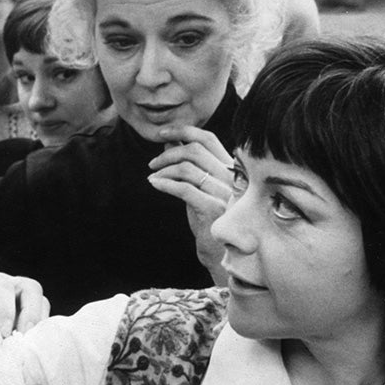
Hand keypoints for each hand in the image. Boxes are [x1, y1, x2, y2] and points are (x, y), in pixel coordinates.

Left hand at [0, 265, 48, 352]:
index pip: (3, 287)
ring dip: (35, 324)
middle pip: (30, 289)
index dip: (7, 310)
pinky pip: (32, 321)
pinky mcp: (13, 318)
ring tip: (23, 346)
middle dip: (32, 313)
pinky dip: (32, 334)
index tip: (4, 335)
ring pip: (37, 303)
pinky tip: (24, 349)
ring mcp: (9, 301)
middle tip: (23, 338)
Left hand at [147, 126, 232, 282]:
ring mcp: (225, 193)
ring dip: (164, 170)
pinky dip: (165, 183)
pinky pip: (184, 188)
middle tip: (152, 163)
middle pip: (195, 150)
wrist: (222, 253)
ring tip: (153, 177)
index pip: (208, 139)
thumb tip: (170, 142)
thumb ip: (190, 165)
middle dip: (168, 153)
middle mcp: (231, 178)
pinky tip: (154, 184)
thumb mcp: (200, 187)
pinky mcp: (213, 209)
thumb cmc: (209, 219)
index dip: (184, 130)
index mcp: (230, 169)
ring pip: (188, 168)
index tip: (163, 133)